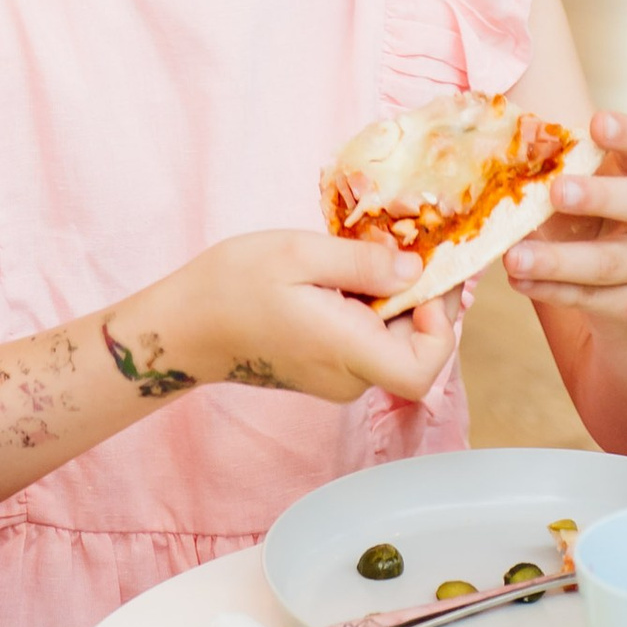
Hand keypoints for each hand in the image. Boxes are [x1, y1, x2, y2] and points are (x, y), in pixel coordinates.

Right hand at [145, 233, 461, 407]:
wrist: (186, 328)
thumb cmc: (233, 285)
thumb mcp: (297, 253)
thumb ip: (360, 263)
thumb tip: (415, 270)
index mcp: (347, 350)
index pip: (425, 370)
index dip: (441, 328)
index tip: (421, 281)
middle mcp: (349, 376)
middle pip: (415, 350)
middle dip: (418, 298)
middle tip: (395, 247)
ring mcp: (337, 378)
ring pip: (391, 343)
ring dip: (391, 299)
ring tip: (360, 255)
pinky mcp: (326, 369)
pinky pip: (366, 342)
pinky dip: (368, 308)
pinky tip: (340, 275)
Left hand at [505, 111, 626, 331]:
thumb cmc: (592, 220)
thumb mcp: (582, 188)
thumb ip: (554, 168)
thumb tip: (498, 148)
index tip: (597, 123)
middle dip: (599, 195)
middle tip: (557, 192)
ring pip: (609, 262)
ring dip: (557, 260)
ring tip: (513, 258)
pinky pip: (590, 297)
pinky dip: (550, 289)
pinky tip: (519, 280)